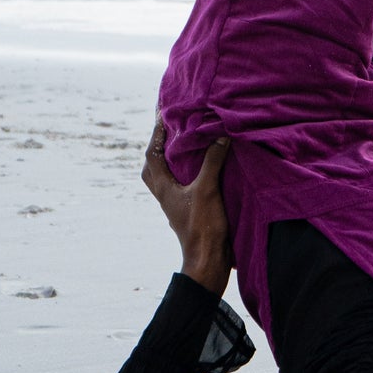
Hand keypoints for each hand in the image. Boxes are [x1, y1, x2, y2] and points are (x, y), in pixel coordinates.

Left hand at [142, 118, 233, 295]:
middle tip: (172, 126)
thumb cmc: (203, 227)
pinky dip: (187, 169)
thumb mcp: (207, 190)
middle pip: (154, 163)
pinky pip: (181, 181)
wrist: (208, 261)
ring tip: (186, 140)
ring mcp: (175, 202)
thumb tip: (219, 135)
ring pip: (167, 173)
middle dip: (160, 143)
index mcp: (162, 186)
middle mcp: (164, 193)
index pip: (152, 152)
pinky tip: (202, 165)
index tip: (164, 112)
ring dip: (173, 157)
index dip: (157, 132)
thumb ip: (212, 161)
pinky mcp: (187, 208)